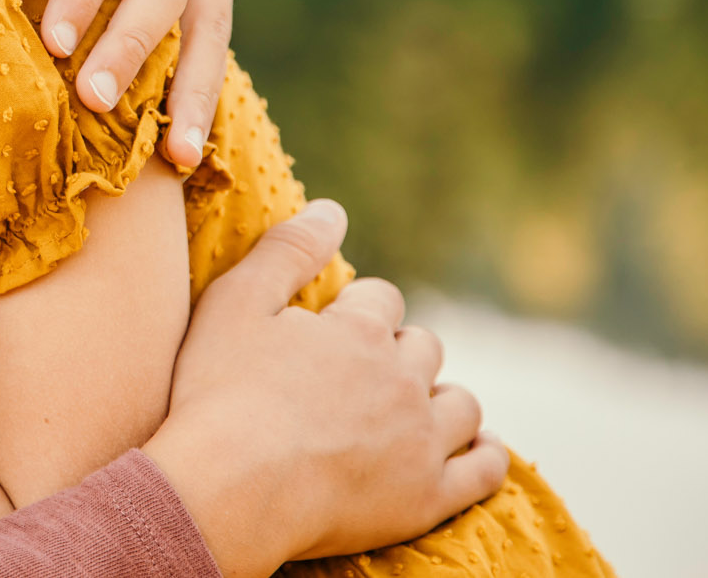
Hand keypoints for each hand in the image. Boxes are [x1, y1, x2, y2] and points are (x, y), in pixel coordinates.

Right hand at [144, 203, 506, 577]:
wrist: (229, 490)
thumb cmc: (219, 394)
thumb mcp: (235, 303)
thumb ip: (287, 250)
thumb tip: (332, 208)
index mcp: (358, 331)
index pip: (382, 300)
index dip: (359, 310)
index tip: (335, 328)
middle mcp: (402, 380)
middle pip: (424, 348)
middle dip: (401, 352)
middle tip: (363, 373)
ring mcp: (420, 441)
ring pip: (460, 405)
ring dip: (443, 398)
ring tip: (417, 407)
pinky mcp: (427, 498)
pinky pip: (483, 471)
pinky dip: (488, 455)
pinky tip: (482, 448)